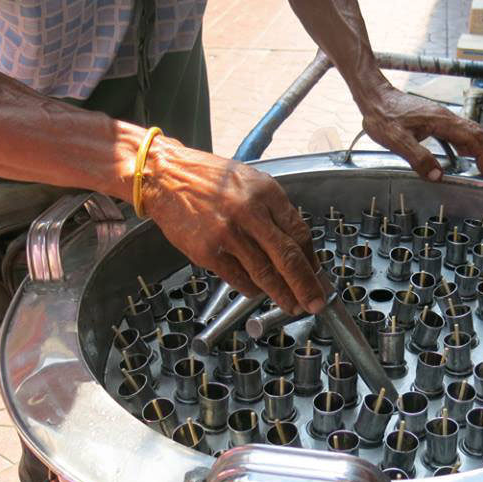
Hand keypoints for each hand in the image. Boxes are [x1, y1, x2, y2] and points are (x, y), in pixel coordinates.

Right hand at [142, 138, 325, 315]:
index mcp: (266, 192)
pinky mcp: (207, 251)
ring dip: (281, 294)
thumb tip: (297, 247)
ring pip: (264, 273)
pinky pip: (237, 278)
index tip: (317, 275)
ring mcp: (227, 233)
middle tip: (315, 302)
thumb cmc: (208, 179)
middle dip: (306, 285)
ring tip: (291, 305)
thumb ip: (274, 212)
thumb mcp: (250, 183)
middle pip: (288, 257)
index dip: (311, 260)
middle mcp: (249, 212)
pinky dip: (251, 289)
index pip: (300, 232)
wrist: (165, 176)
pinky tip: (257, 292)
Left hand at [360, 84, 482, 180]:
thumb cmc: (383, 116)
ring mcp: (441, 117)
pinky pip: (458, 132)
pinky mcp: (435, 119)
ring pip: (470, 132)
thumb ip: (418, 158)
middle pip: (478, 134)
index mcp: (442, 121)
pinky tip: (466, 154)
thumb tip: (438, 176)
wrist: (374, 97)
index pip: (472, 139)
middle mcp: (446, 117)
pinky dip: (468, 144)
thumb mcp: (397, 140)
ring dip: (482, 148)